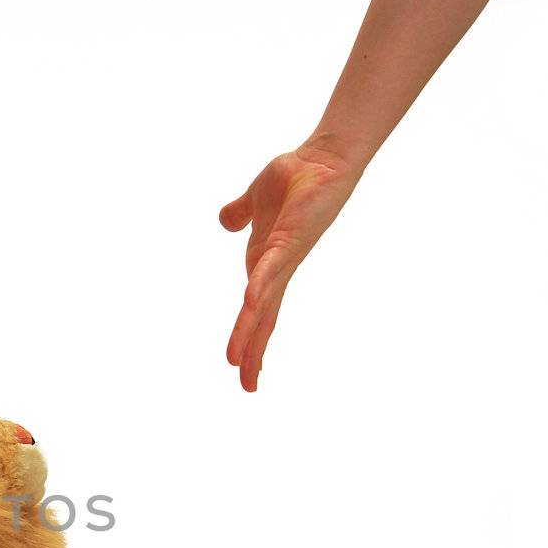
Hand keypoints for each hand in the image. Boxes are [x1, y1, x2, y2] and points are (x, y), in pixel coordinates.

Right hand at [219, 146, 362, 391]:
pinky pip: (269, 269)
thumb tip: (225, 222)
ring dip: (249, 333)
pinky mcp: (289, 241)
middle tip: (248, 388)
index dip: (249, 339)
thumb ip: (239, 213)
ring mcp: (283, 258)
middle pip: (262, 319)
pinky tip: (250, 302)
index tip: (241, 369)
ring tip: (237, 362)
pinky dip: (259, 286)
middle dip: (254, 352)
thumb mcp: (254, 201)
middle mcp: (276, 269)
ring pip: (262, 304)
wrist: (322, 159)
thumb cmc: (295, 179)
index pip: (257, 311)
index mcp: (265, 264)